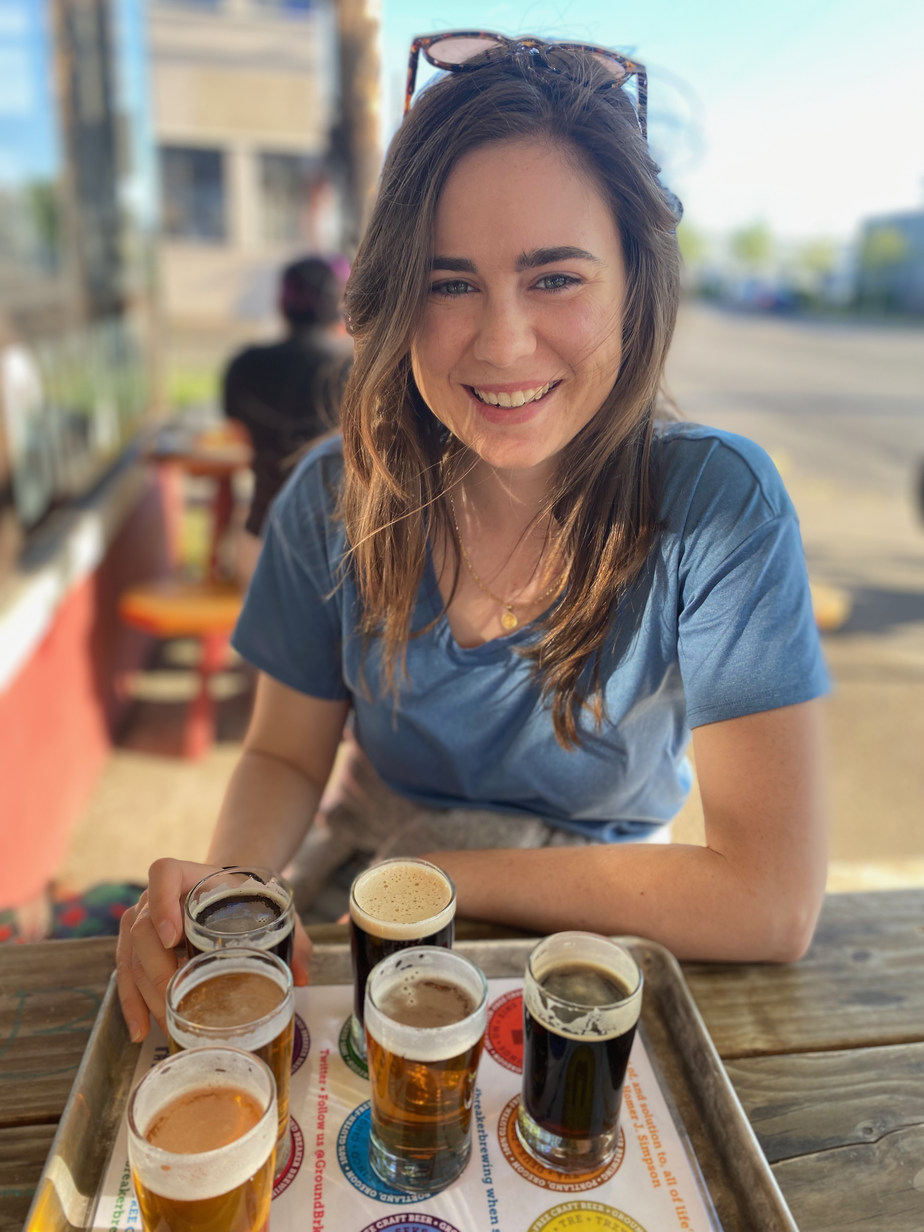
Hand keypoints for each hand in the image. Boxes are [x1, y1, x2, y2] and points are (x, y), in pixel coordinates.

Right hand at [116, 858, 313, 1042]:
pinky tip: (142, 1030)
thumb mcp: (275, 911)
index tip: (172, 936)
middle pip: (143, 927)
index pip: (164, 872)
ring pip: (130, 955)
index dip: (162, 901)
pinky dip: (132, 1003)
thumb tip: (304, 977)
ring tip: (161, 1028)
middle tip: (176, 1002)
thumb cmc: (250, 901)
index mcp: (190, 876)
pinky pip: (125, 972)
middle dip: (157, 970)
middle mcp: (157, 895)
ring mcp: (141, 919)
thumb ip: (295, 939)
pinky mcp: (135, 945)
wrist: (228, 892)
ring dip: (143, 995)